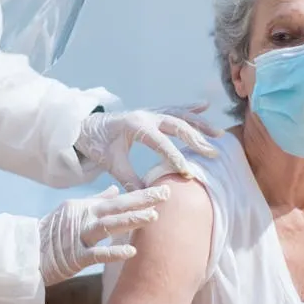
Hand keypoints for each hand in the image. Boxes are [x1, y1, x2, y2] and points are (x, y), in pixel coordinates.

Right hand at [39, 185, 169, 285]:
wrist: (28, 252)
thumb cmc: (52, 232)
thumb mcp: (73, 210)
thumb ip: (96, 201)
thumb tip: (115, 189)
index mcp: (86, 207)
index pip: (119, 199)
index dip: (141, 194)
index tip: (163, 189)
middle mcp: (84, 218)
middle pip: (116, 207)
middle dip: (141, 200)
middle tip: (165, 194)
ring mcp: (79, 236)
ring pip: (107, 225)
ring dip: (130, 221)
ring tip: (152, 217)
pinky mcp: (74, 256)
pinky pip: (96, 254)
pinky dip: (113, 252)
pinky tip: (132, 251)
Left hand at [74, 102, 223, 190]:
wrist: (86, 127)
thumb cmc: (98, 145)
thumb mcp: (111, 164)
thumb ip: (129, 179)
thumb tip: (147, 197)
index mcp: (135, 126)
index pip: (160, 142)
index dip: (174, 157)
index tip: (188, 172)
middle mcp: (146, 116)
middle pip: (176, 125)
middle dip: (195, 139)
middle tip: (212, 154)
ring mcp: (150, 112)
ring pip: (179, 115)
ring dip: (199, 124)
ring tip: (218, 134)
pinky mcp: (151, 114)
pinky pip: (174, 109)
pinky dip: (190, 108)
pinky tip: (205, 106)